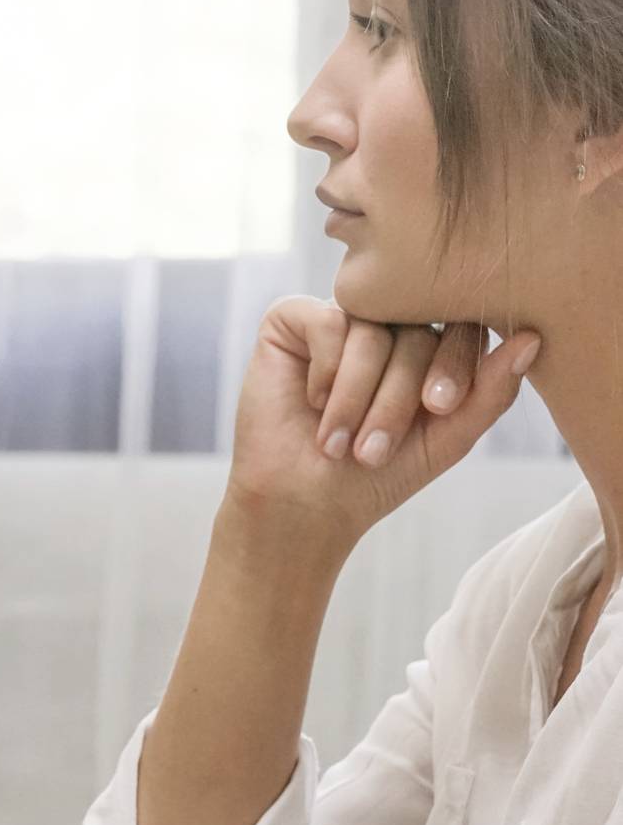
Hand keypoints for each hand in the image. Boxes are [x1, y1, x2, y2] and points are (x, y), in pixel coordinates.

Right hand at [227, 299, 541, 555]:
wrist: (301, 505)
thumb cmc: (373, 478)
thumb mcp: (447, 439)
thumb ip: (492, 391)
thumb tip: (534, 338)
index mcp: (426, 346)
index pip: (459, 326)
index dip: (453, 363)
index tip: (439, 409)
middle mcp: (384, 324)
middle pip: (415, 330)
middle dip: (397, 396)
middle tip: (374, 451)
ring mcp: (338, 319)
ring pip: (370, 328)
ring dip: (358, 395)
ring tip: (339, 444)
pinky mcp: (291, 320)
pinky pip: (325, 321)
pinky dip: (325, 371)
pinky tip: (312, 404)